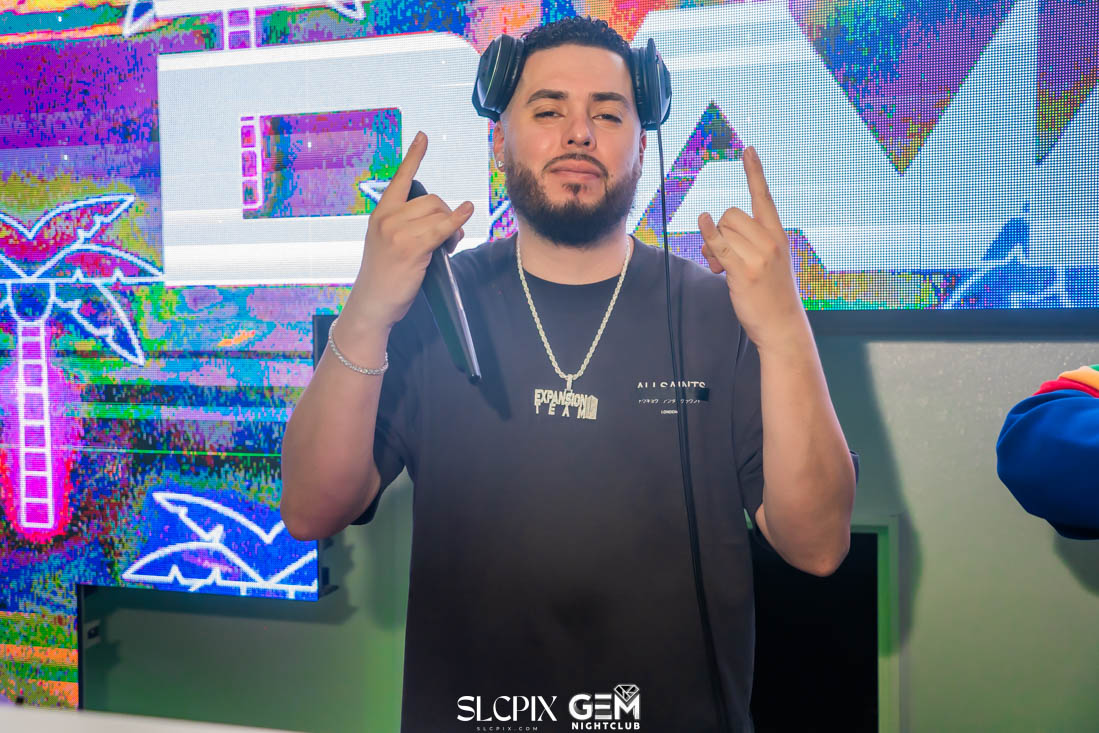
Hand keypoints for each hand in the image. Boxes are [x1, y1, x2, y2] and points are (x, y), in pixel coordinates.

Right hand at [344, 131, 474, 330]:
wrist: (372, 304)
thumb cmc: (384, 277)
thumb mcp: (387, 243)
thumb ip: (406, 225)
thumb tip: (443, 218)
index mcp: (380, 213)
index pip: (400, 178)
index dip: (413, 156)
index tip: (422, 136)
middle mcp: (386, 218)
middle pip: (431, 200)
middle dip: (446, 215)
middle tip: (448, 238)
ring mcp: (397, 232)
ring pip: (439, 214)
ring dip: (452, 227)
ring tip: (448, 246)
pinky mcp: (411, 247)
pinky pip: (442, 227)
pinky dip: (457, 220)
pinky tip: (466, 214)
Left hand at [698, 146, 806, 351]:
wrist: (783, 325)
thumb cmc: (772, 296)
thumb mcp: (767, 264)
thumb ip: (744, 245)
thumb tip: (711, 239)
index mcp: (778, 236)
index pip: (764, 197)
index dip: (754, 172)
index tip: (748, 149)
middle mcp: (771, 241)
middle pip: (732, 214)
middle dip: (721, 231)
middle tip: (722, 258)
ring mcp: (759, 255)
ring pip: (723, 229)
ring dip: (714, 245)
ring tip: (722, 268)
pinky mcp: (744, 270)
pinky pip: (718, 244)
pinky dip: (708, 237)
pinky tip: (704, 231)